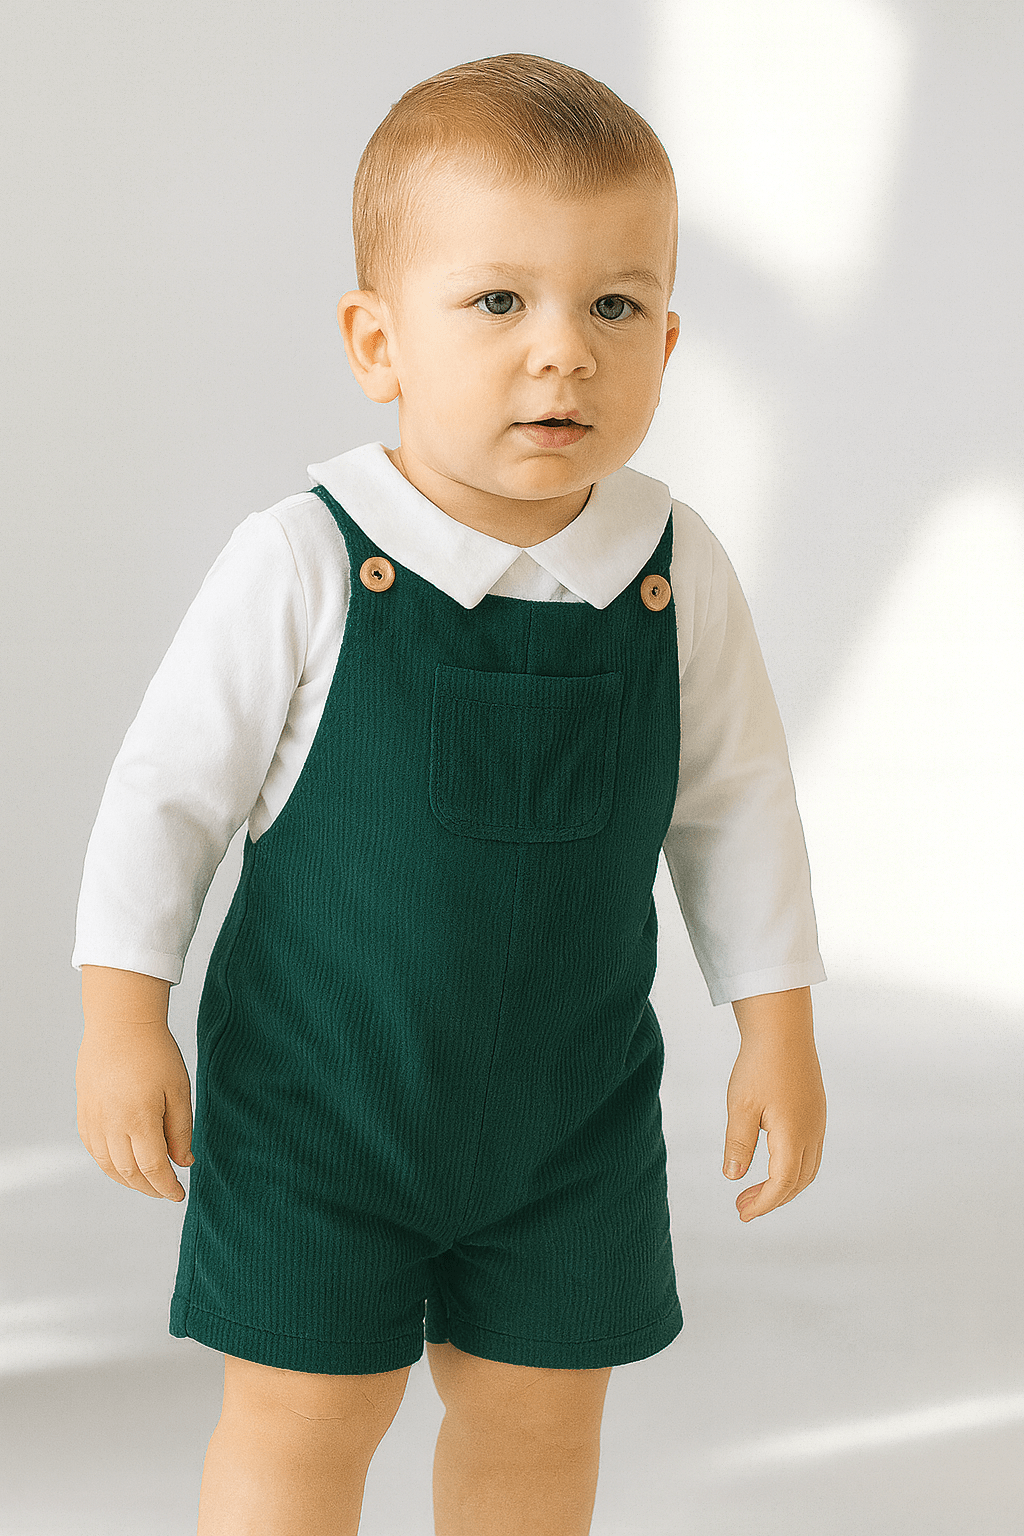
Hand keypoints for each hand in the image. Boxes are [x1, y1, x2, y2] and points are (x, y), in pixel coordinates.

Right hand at [76, 1019, 194, 1201]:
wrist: (120, 1024)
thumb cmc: (155, 1053)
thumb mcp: (179, 1089)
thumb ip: (181, 1130)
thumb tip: (183, 1162)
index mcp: (140, 1119)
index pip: (153, 1168)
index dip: (167, 1187)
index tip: (180, 1194)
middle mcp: (112, 1125)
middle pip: (129, 1172)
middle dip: (150, 1188)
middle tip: (166, 1191)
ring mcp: (94, 1120)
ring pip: (108, 1166)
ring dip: (128, 1181)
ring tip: (147, 1183)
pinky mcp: (83, 1113)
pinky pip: (94, 1150)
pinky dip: (109, 1165)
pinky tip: (123, 1165)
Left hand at [724, 987, 825, 1221]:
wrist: (783, 1029)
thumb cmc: (759, 1064)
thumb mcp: (740, 1106)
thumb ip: (737, 1145)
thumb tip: (733, 1176)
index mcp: (794, 1135)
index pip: (781, 1184)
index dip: (763, 1203)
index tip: (742, 1213)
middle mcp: (812, 1132)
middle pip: (798, 1182)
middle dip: (772, 1199)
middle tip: (742, 1206)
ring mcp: (817, 1121)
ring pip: (807, 1168)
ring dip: (784, 1186)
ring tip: (755, 1189)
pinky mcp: (816, 1110)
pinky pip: (810, 1152)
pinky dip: (793, 1168)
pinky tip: (772, 1163)